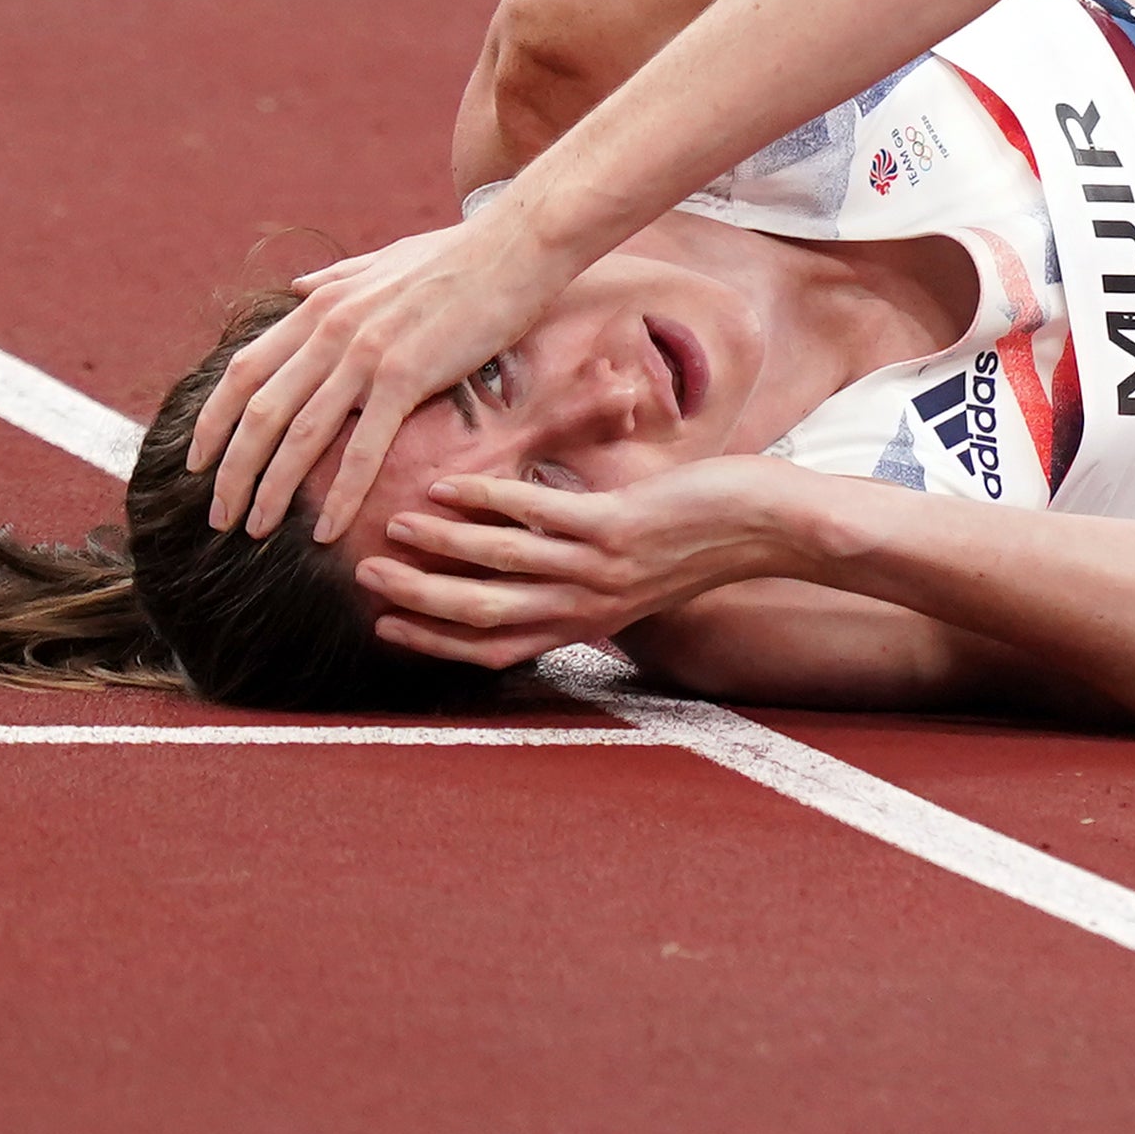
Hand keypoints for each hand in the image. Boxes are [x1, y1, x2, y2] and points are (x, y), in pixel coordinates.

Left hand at [188, 213, 577, 541]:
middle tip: (219, 515)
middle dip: (231, 471)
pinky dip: (341, 494)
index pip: (243, 370)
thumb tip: (297, 287)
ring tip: (254, 531)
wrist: (517, 244)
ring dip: (270, 490)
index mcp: (319, 305)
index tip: (198, 461)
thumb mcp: (383, 258)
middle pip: (258, 412)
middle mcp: (330, 330)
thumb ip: (336, 279)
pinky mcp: (408, 376)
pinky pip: (363, 447)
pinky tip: (328, 531)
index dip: (213, 420)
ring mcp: (366, 354)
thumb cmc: (460, 253)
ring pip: (299, 435)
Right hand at [355, 458, 821, 669]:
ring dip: (439, 549)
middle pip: (481, 614)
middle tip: (363, 580)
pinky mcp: (617, 528)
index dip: (435, 640)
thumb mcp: (635, 575)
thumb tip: (543, 564)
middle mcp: (587, 606)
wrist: (771, 530)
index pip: (494, 646)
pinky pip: (538, 515)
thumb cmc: (700, 543)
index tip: (384, 624)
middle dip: (418, 600)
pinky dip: (488, 503)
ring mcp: (600, 568)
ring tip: (392, 531)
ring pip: (500, 565)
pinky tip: (450, 487)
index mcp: (587, 622)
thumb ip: (585, 575)